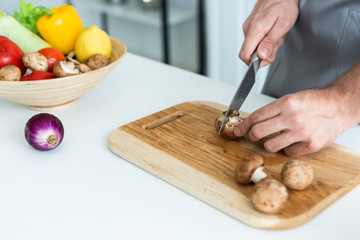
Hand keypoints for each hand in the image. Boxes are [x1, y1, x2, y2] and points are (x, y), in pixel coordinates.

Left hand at [233, 88, 356, 155]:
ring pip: (270, 146)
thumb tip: (254, 121)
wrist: (339, 107)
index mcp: (285, 104)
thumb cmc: (315, 102)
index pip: (256, 117)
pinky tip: (292, 141)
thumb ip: (273, 110)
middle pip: (258, 133)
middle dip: (252, 136)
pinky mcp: (310, 145)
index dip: (244, 125)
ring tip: (276, 138)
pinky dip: (287, 149)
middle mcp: (291, 118)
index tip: (239, 130)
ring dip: (269, 144)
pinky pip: (287, 152)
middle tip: (254, 136)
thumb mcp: (291, 98)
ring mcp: (301, 133)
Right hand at [239, 0, 298, 66]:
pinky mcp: (250, 26)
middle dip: (265, 54)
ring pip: (254, 47)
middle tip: (277, 43)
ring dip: (267, 46)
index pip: (245, 55)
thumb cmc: (284, 5)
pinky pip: (255, 40)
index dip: (254, 63)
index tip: (265, 60)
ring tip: (276, 35)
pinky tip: (272, 32)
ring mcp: (248, 27)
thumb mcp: (282, 25)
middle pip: (250, 53)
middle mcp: (248, 29)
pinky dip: (265, 39)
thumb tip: (262, 56)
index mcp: (255, 30)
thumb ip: (271, 42)